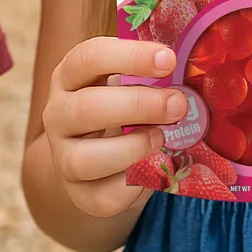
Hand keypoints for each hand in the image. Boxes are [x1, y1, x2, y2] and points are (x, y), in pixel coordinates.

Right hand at [42, 37, 188, 218]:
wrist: (98, 162)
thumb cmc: (121, 110)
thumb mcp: (127, 83)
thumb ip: (151, 76)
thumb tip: (194, 71)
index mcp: (69, 76)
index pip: (89, 58)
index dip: (129, 56)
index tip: (168, 60)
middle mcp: (57, 114)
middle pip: (85, 108)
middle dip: (138, 105)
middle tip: (178, 104)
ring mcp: (63, 157)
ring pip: (85, 159)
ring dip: (133, 147)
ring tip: (162, 138)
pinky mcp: (80, 195)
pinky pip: (105, 195)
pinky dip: (135, 185)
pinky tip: (153, 168)